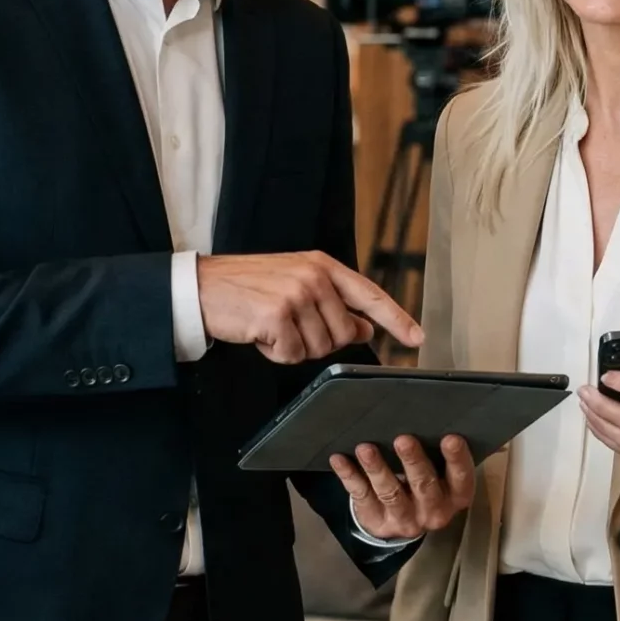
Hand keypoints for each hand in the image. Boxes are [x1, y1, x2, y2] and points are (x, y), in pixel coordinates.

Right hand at [197, 251, 421, 363]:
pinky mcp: (277, 316)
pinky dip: (274, 353)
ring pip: (318, 349)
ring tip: (270, 326)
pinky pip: (292, 355)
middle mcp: (314, 276)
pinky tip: (259, 334)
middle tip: (287, 325)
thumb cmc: (248, 287)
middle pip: (342, 334)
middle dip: (317, 341)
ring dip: (293, 348)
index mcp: (322, 266)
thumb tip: (364, 328)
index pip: (370, 294)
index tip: (417, 338)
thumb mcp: (296, 285)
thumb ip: (333, 304)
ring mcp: (296, 295)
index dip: (397, 319)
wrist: (202, 287)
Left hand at [331, 434, 476, 539]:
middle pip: (424, 485)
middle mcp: (433, 511)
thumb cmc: (424, 485)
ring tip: (365, 448)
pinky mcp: (376, 520)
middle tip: (403, 440)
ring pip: (390, 493)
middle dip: (413, 462)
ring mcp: (404, 519)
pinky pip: (361, 496)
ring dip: (377, 469)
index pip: (461, 478)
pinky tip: (339, 459)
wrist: (402, 526)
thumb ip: (436, 454)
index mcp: (455, 496)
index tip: (451, 438)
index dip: (457, 459)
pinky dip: (350, 476)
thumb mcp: (439, 475)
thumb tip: (423, 414)